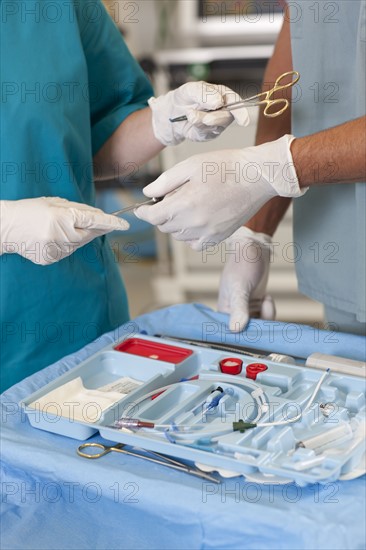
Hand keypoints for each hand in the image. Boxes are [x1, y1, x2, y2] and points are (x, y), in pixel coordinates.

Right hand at [0, 197, 128, 264]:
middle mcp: (61, 236)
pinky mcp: (51, 259)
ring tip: (60, 227)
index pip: (94, 221)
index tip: (125, 225)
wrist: (4, 228)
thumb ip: (78, 209)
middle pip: (89, 235)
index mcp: (62, 217)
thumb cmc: (29, 210)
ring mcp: (56, 250)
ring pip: (79, 244)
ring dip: (78, 236)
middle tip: (92, 222)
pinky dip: (67, 244)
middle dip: (94, 229)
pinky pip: (67, 252)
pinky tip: (53, 237)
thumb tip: (99, 216)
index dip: (111, 223)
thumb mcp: (54, 203)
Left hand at [135, 135, 306, 249]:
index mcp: (185, 204)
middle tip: (170, 198)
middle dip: (160, 214)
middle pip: (164, 226)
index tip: (141, 208)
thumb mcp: (190, 165)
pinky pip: (194, 243)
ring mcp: (208, 232)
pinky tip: (195, 221)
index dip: (143, 212)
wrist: (257, 176)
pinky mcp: (219, 237)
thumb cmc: (225, 166)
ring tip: (186, 205)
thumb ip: (165, 182)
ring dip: (175, 223)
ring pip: (178, 235)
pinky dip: (189, 235)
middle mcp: (194, 223)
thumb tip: (148, 193)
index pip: (153, 216)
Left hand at [149, 81, 249, 145]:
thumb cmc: (185, 98)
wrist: (172, 112)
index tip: (242, 121)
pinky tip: (191, 121)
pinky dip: (197, 128)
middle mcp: (223, 110)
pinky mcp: (209, 134)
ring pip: (216, 126)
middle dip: (215, 118)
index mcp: (223, 95)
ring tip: (190, 114)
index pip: (236, 102)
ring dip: (202, 121)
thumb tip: (219, 101)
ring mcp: (217, 123)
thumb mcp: (190, 89)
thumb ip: (204, 93)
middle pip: (227, 117)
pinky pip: (206, 133)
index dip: (241, 112)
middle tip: (205, 119)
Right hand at [218, 227, 274, 331]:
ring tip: (265, 300)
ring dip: (267, 316)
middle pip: (249, 334)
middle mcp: (233, 316)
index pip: (233, 335)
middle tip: (266, 311)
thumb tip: (236, 329)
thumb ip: (238, 308)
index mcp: (224, 313)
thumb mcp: (240, 287)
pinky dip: (269, 311)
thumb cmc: (242, 264)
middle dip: (260, 326)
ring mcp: (246, 312)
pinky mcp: (256, 308)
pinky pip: (265, 319)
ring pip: (260, 328)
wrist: (255, 250)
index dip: (245, 339)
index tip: (258, 337)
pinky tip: (266, 298)